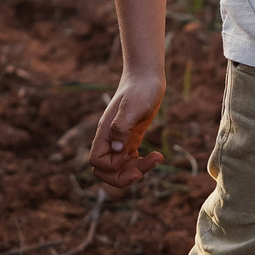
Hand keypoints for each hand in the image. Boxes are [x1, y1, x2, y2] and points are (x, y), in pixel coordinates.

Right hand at [86, 71, 165, 186]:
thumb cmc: (140, 89)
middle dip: (123, 177)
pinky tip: (156, 155)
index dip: (113, 167)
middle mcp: (109, 139)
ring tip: (156, 158)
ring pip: (119, 168)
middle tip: (142, 171)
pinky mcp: (131, 139)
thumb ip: (121, 127)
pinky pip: (130, 161)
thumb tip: (116, 149)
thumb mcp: (132, 106)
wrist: (146, 77)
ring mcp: (120, 140)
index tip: (131, 155)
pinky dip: (141, 164)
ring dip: (136, 170)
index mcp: (104, 133)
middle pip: (105, 171)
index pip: (97, 162)